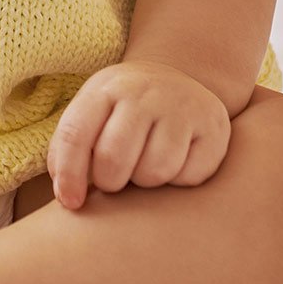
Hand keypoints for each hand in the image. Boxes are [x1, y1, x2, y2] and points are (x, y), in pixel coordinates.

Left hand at [48, 60, 230, 209]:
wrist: (177, 81)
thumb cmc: (122, 111)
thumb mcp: (92, 113)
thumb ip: (70, 148)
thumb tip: (67, 196)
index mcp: (105, 89)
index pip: (75, 133)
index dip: (69, 174)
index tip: (71, 203)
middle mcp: (144, 93)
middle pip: (113, 158)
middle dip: (109, 182)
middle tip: (114, 180)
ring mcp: (182, 106)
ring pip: (155, 171)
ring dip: (145, 182)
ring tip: (145, 166)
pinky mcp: (214, 126)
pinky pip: (190, 176)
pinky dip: (179, 181)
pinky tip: (175, 163)